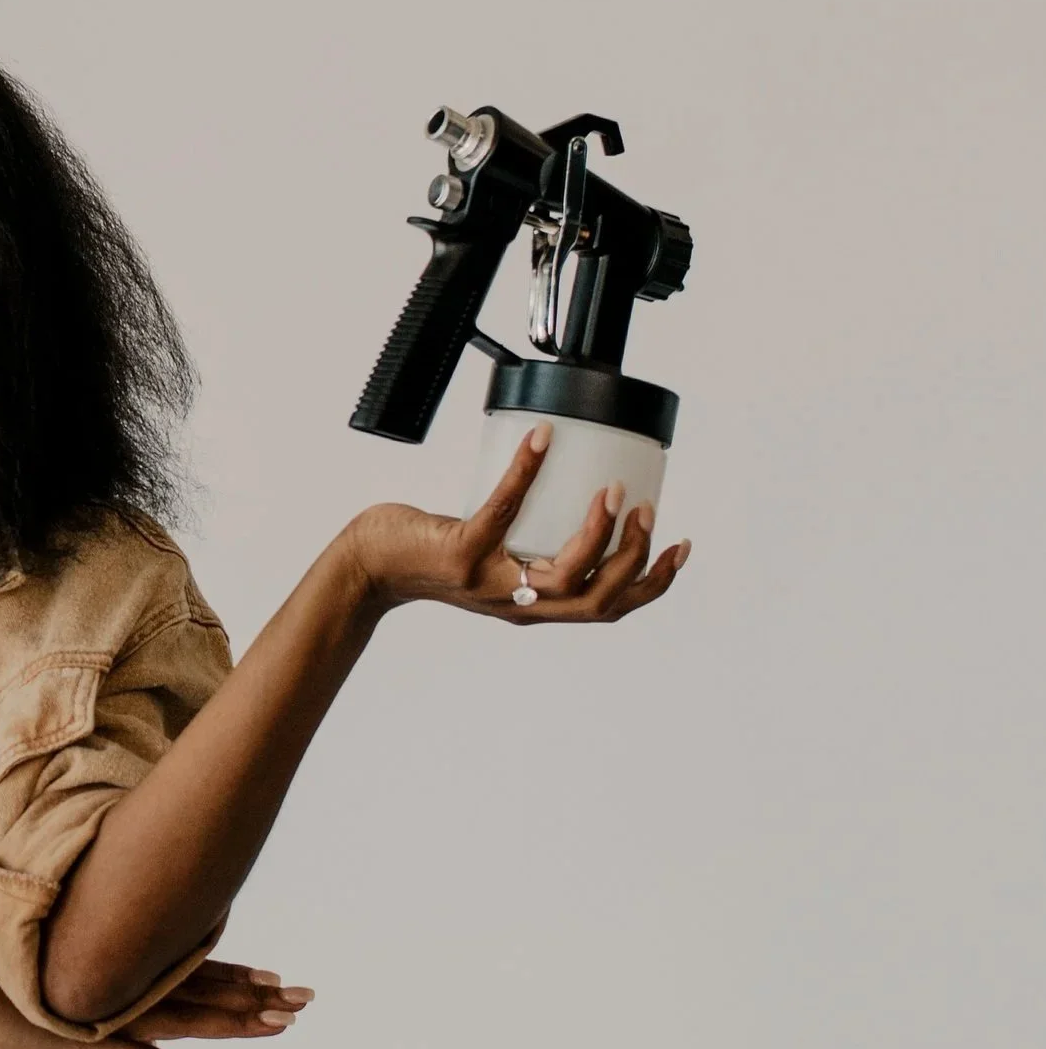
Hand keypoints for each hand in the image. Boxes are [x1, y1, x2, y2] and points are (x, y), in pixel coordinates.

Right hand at [0, 946, 313, 1048]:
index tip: (276, 980)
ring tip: (285, 1027)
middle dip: (259, 999)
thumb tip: (98, 985)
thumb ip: (84, 982)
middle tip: (307, 999)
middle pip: (206, 992)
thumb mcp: (52, 981)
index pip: (191, 971)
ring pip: (194, 1021)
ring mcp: (115, 1016)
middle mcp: (128, 989)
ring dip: (242, 1025)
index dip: (237, 977)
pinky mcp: (95, 1045)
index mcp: (120, 973)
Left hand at [350, 426, 690, 625]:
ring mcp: (490, 582)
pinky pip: (502, 510)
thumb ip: (529, 542)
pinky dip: (526, 472)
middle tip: (645, 511)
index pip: (608, 607)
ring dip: (596, 532)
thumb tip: (568, 486)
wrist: (370, 566)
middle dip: (633, 559)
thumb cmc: (432, 553)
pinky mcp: (460, 552)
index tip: (678, 548)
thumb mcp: (495, 557)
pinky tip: (540, 441)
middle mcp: (517, 603)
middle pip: (598, 600)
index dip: (651, 585)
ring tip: (611, 489)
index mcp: (535, 603)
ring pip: (562, 574)